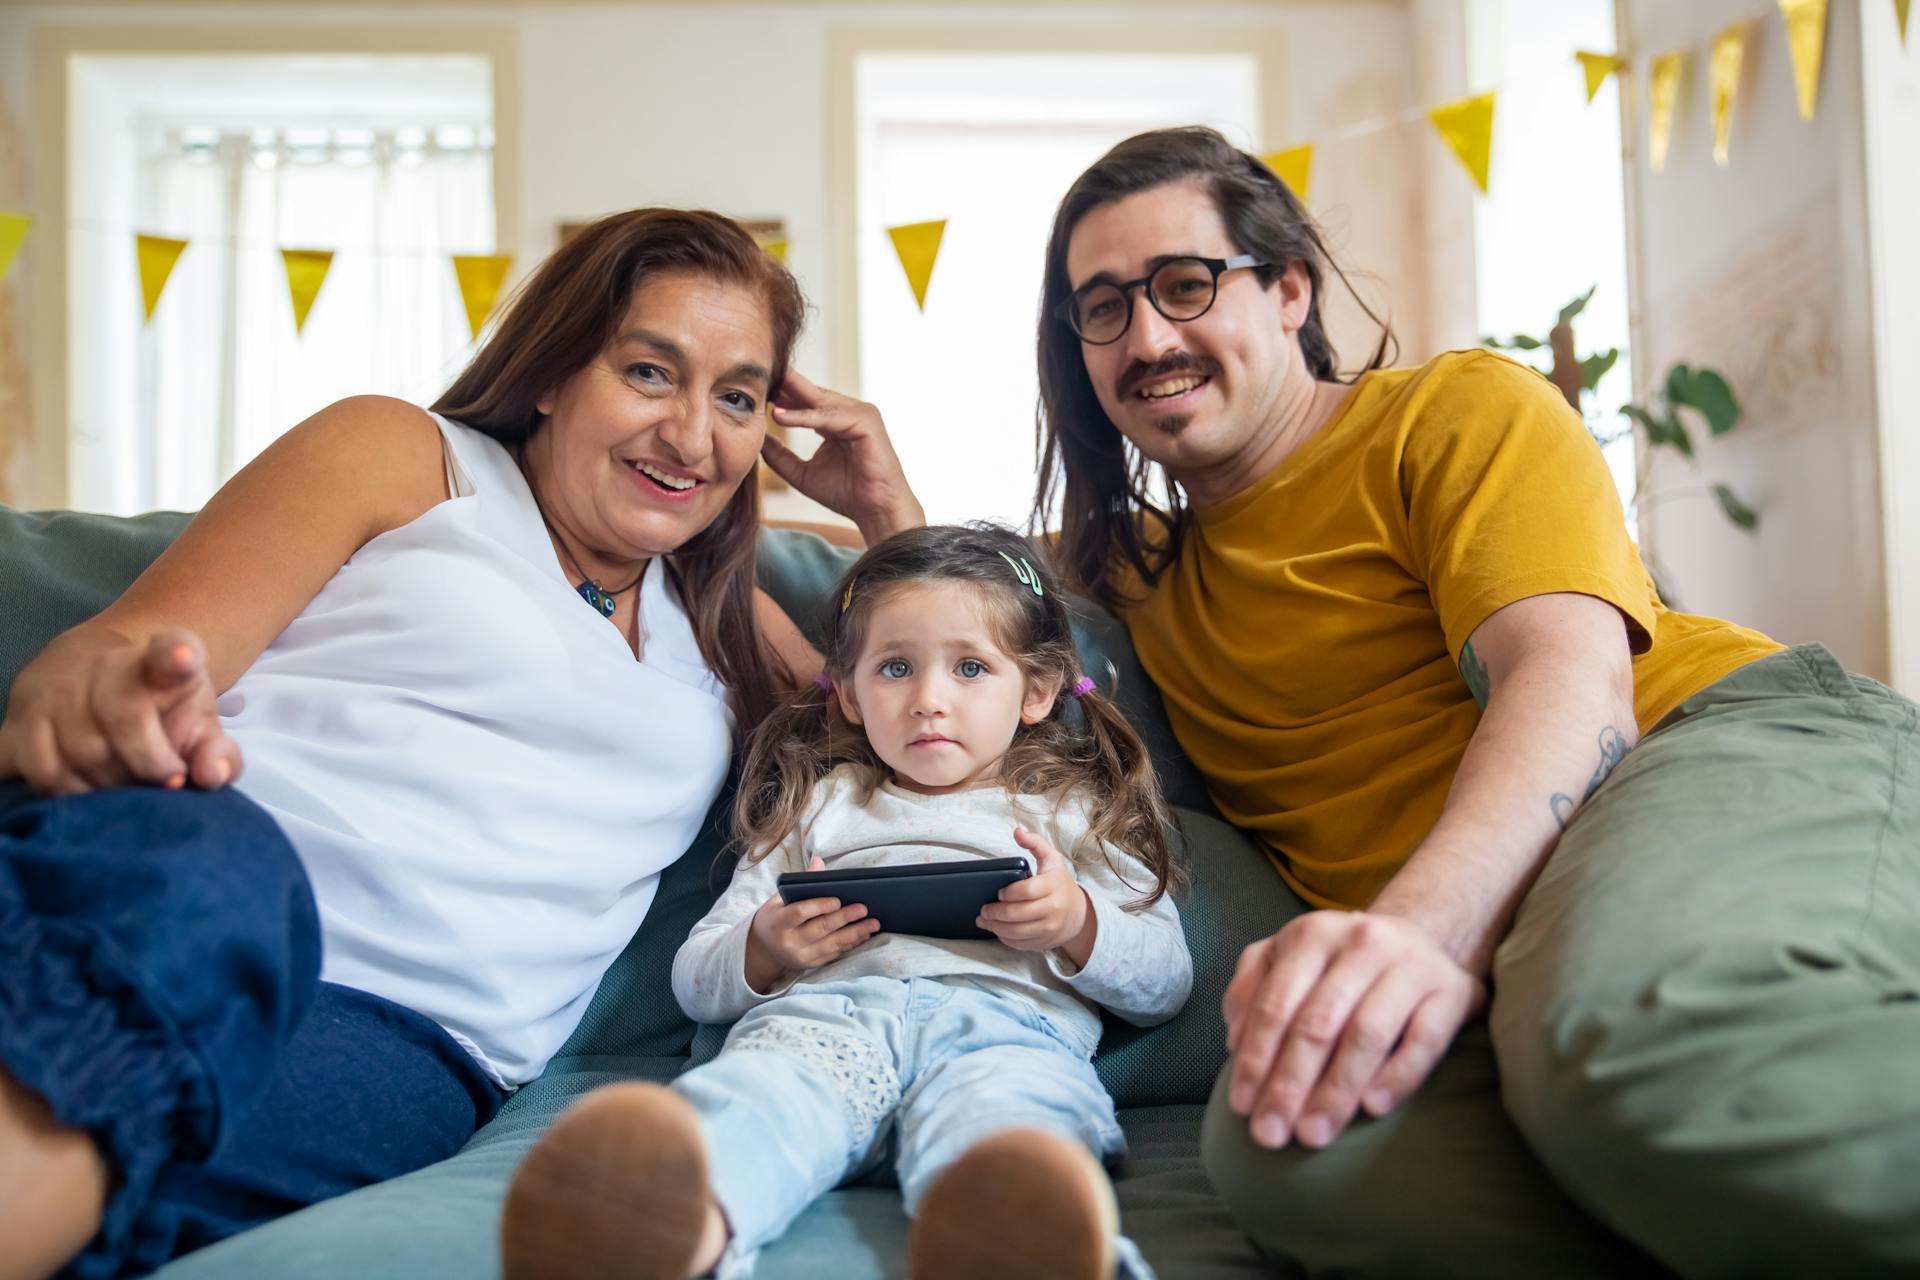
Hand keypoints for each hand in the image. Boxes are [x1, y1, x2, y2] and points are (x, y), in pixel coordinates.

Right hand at [0, 625, 243, 795]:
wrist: (91, 683)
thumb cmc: (157, 715)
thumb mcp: (198, 729)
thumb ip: (217, 753)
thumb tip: (210, 774)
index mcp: (160, 663)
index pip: (169, 650)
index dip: (177, 653)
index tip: (185, 656)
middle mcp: (102, 667)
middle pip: (125, 713)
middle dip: (151, 762)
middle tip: (169, 780)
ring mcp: (55, 691)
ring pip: (83, 750)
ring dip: (114, 784)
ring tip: (132, 785)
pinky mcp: (20, 721)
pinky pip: (44, 770)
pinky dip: (73, 793)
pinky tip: (93, 791)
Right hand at [744, 856, 881, 990]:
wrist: (765, 948)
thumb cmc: (776, 917)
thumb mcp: (780, 898)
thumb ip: (801, 882)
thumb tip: (819, 861)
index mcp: (778, 922)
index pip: (799, 913)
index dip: (819, 906)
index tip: (838, 900)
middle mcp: (789, 943)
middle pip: (819, 929)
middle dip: (844, 919)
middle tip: (864, 909)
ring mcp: (801, 957)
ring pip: (831, 944)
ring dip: (854, 934)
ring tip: (873, 924)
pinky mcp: (812, 965)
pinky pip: (835, 954)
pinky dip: (851, 944)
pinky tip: (865, 935)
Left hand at [762, 371, 923, 542]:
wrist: (875, 511)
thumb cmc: (846, 494)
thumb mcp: (802, 473)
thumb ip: (781, 456)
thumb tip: (757, 441)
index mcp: (836, 421)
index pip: (806, 400)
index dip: (780, 395)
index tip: (753, 391)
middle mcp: (849, 413)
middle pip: (811, 393)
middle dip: (783, 386)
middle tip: (754, 377)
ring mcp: (860, 414)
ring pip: (819, 401)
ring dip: (790, 395)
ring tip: (762, 390)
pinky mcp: (867, 422)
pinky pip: (829, 416)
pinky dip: (804, 416)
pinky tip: (779, 416)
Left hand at [978, 827, 1094, 959]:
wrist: (1079, 914)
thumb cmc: (1059, 883)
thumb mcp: (1052, 859)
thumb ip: (1035, 843)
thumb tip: (1016, 831)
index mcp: (1053, 886)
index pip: (1027, 891)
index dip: (1008, 893)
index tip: (999, 892)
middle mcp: (1053, 909)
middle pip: (1017, 914)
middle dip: (995, 912)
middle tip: (983, 909)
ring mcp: (1049, 928)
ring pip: (1015, 932)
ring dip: (995, 927)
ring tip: (983, 920)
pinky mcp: (1043, 942)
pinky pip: (1019, 943)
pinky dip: (1004, 938)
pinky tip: (996, 930)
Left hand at [1221, 911, 1484, 1149]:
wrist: (1424, 940)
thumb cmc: (1340, 964)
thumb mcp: (1288, 958)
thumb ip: (1252, 990)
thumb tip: (1235, 1042)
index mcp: (1313, 935)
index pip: (1277, 1004)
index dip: (1256, 1058)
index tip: (1241, 1108)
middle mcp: (1362, 943)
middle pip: (1319, 1023)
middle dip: (1289, 1085)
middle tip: (1271, 1135)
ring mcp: (1411, 966)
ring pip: (1368, 1034)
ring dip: (1336, 1090)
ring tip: (1313, 1135)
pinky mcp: (1454, 992)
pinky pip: (1424, 1040)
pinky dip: (1398, 1075)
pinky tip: (1373, 1108)